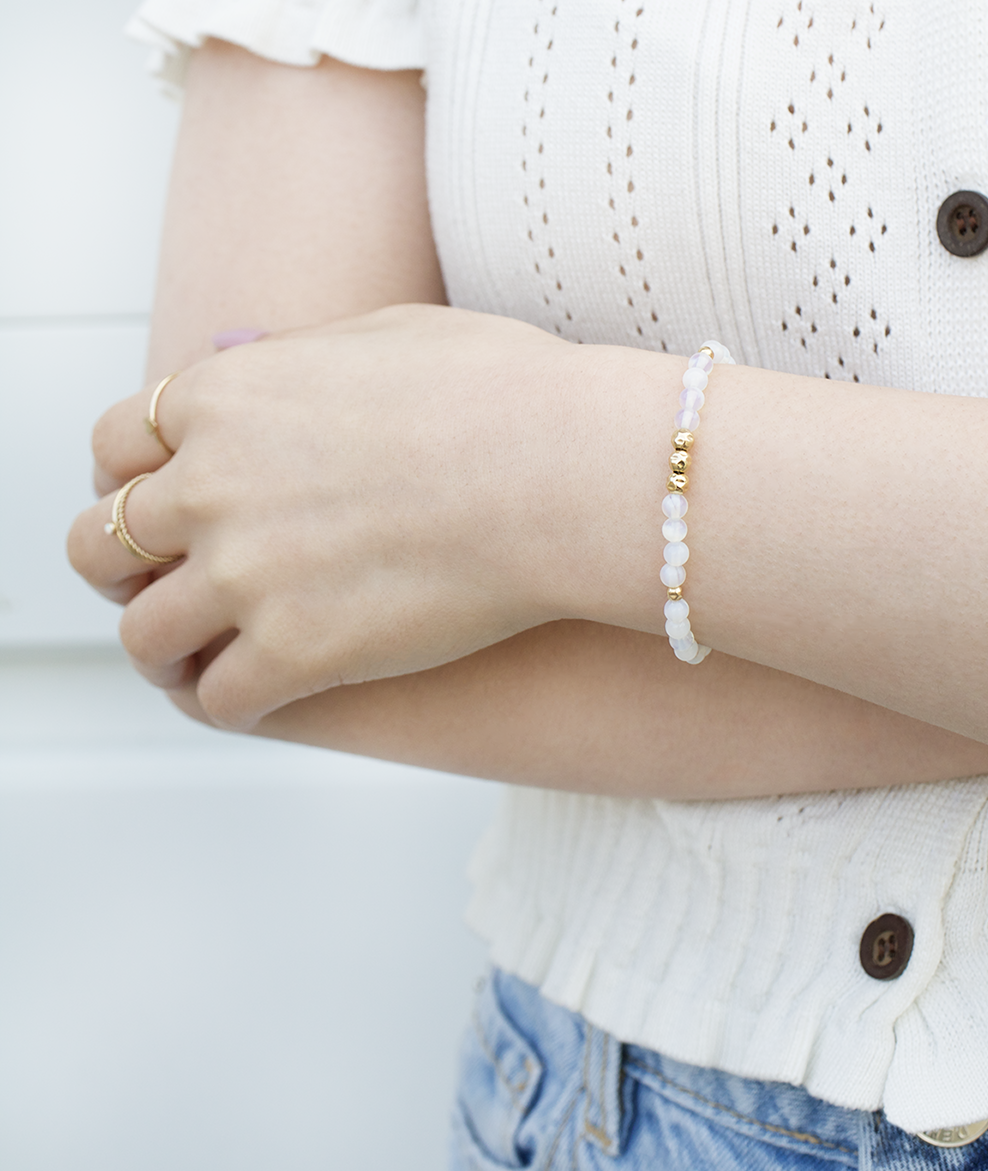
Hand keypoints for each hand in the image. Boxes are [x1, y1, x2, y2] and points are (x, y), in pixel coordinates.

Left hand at [68, 305, 584, 727]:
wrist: (565, 471)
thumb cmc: (502, 393)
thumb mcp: (382, 335)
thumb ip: (295, 362)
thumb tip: (257, 364)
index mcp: (223, 399)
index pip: (115, 446)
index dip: (129, 481)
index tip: (158, 507)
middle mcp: (210, 487)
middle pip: (103, 544)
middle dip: (125, 567)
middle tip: (162, 584)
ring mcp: (245, 575)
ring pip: (144, 635)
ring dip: (167, 647)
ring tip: (200, 655)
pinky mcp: (297, 653)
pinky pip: (217, 698)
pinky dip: (230, 699)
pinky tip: (262, 692)